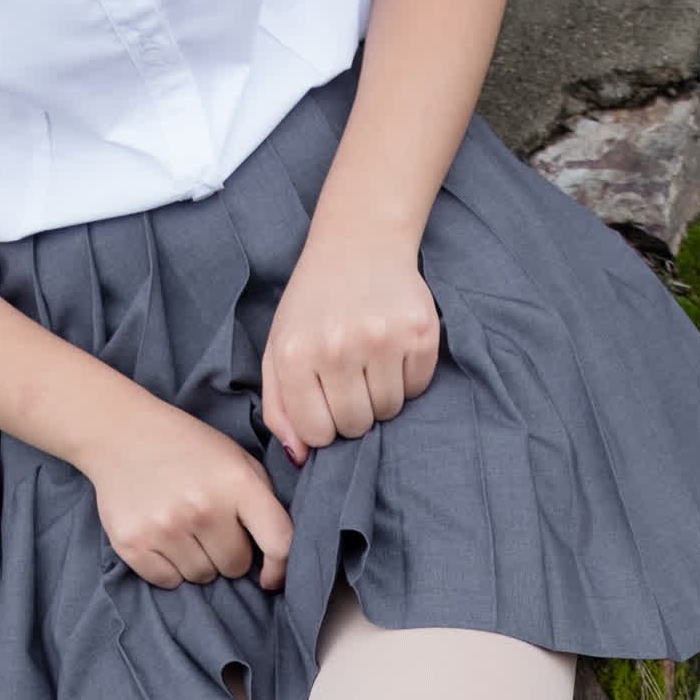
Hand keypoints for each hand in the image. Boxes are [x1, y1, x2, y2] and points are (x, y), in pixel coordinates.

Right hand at [84, 386, 294, 591]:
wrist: (119, 432)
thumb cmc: (187, 447)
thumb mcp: (236, 459)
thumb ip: (262, 500)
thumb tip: (279, 554)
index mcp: (237, 482)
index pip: (278, 543)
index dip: (279, 568)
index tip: (270, 577)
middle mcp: (203, 507)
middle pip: (234, 566)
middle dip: (228, 553)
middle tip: (210, 528)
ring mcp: (165, 527)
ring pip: (202, 577)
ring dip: (198, 561)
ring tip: (184, 529)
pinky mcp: (132, 543)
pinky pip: (168, 581)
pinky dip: (168, 568)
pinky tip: (162, 538)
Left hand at [259, 228, 442, 464]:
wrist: (360, 242)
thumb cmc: (314, 303)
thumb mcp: (279, 348)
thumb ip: (279, 407)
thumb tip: (300, 457)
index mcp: (295, 353)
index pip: (317, 433)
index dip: (323, 424)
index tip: (325, 400)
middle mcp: (338, 346)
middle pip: (356, 425)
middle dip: (353, 412)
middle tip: (350, 377)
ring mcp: (383, 338)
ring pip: (389, 410)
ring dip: (381, 395)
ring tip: (370, 360)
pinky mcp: (421, 332)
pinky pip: (417, 388)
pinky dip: (407, 378)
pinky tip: (392, 349)